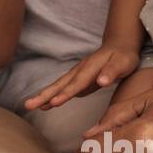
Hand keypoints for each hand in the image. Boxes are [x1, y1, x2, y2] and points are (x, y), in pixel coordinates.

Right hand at [24, 43, 139, 109]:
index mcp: (90, 67)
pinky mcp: (78, 80)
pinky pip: (62, 89)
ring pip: (58, 86)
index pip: (76, 83)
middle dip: (44, 95)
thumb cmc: (123, 56)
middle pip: (60, 84)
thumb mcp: (123, 63)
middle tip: (28, 105)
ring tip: (30, 106)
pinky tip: (45, 105)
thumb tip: (101, 82)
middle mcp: (79, 70)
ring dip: (44, 96)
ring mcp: (77, 75)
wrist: (119, 46)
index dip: (65, 93)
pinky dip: (52, 96)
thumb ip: (112, 72)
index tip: (54, 102)